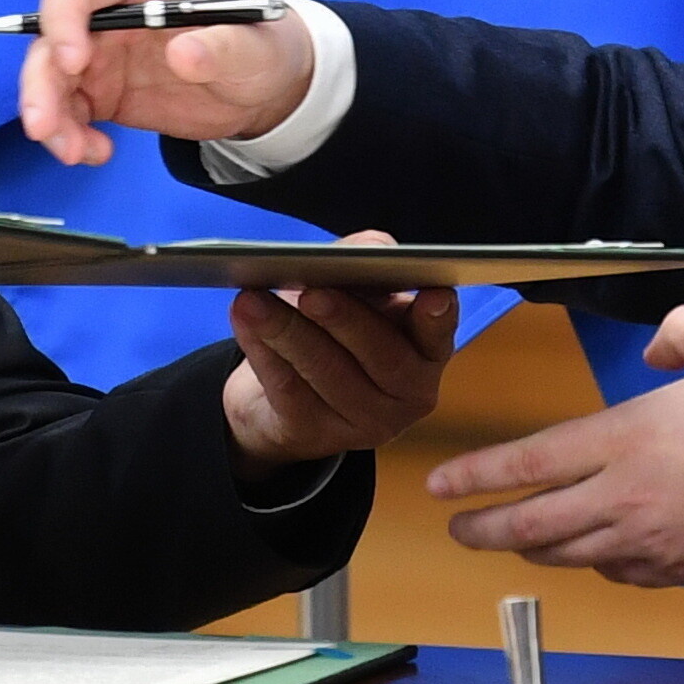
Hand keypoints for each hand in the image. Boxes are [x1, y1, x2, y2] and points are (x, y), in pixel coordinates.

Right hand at [16, 0, 314, 168]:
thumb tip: (183, 53)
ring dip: (48, 116)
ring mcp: (103, 59)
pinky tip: (97, 154)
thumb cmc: (260, 46)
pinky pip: (69, 114)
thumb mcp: (254, 46)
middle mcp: (110, 19)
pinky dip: (70, 137)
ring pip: (51, 80)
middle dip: (40, 81)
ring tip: (73, 153)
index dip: (64, 18)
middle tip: (44, 126)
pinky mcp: (105, 96)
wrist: (264, 88)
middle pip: (51, 38)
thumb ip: (223, 46)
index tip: (73, 61)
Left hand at [221, 233, 459, 464]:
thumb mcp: (354, 290)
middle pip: (382, 357)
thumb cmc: (333, 325)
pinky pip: (289, 390)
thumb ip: (367, 262)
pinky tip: (244, 321)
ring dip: (288, 332)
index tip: (433, 294)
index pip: (438, 335)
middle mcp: (407, 394)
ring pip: (328, 373)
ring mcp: (364, 423)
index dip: (438, 318)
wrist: (284, 390)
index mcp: (426, 352)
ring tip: (254, 300)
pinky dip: (264, 351)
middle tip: (312, 292)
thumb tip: (372, 249)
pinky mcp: (316, 434)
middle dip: (345, 320)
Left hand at [427, 307, 683, 585]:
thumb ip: (678, 329)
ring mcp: (646, 541)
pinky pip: (616, 572)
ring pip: (568, 555)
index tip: (439, 485)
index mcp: (624, 440)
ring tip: (511, 539)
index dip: (477, 476)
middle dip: (483, 528)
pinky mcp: (675, 570)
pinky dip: (592, 562)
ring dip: (531, 548)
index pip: (529, 463)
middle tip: (456, 528)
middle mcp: (622, 497)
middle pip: (532, 523)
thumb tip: (654, 351)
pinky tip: (589, 553)